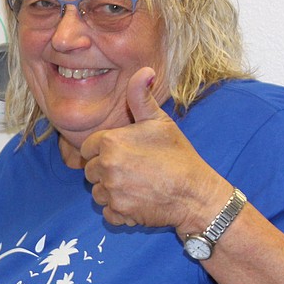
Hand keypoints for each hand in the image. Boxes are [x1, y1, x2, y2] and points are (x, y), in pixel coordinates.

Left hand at [80, 67, 225, 229]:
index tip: (121, 153)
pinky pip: (108, 212)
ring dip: (111, 191)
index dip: (102, 150)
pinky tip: (137, 201)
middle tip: (132, 169)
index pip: (87, 148)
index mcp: (110, 142)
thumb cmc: (177, 155)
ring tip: (136, 185)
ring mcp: (111, 192)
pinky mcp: (119, 212)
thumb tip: (143, 71)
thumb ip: (141, 97)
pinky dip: (119, 210)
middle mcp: (106, 167)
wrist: (195, 193)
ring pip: (97, 192)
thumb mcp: (160, 121)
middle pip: (90, 171)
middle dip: (105, 171)